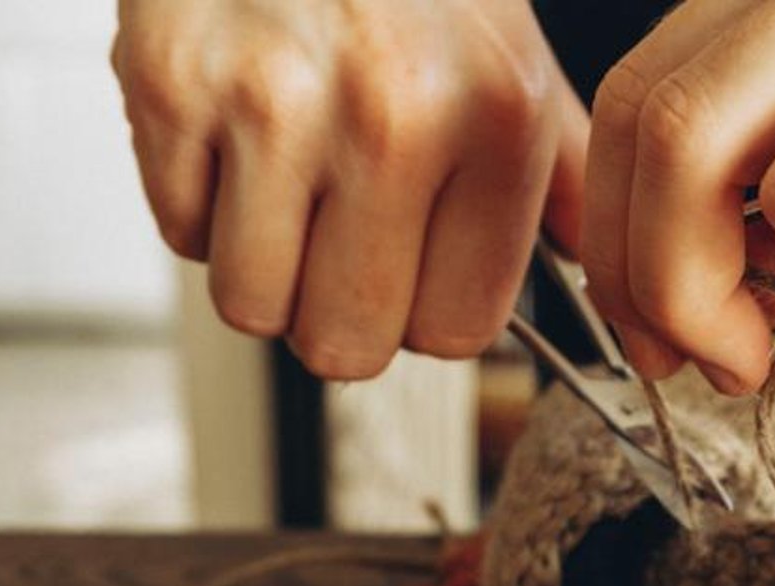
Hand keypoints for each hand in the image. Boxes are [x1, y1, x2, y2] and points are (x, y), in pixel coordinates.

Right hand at [113, 0, 586, 376]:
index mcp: (495, 119)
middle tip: (339, 239)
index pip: (455, 333)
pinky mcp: (170, 86)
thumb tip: (604, 272)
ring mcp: (272, 102)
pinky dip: (201, 203)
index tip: (415, 275)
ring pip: (252, 306)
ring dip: (263, 266)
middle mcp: (392, 115)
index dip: (424, 315)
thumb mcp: (514, 52)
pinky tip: (236, 136)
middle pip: (347, 343)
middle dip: (337, 311)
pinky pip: (181, 234)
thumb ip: (561, 177)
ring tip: (287, 183)